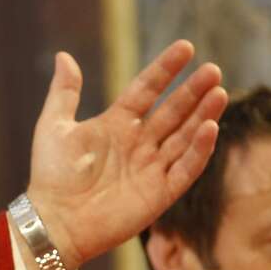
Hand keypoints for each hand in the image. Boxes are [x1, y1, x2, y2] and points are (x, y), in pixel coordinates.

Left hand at [23, 42, 226, 269]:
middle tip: (213, 70)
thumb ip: (64, 92)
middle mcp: (139, 144)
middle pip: (173, 111)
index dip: (165, 69)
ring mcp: (151, 168)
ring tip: (219, 92)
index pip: (147, 90)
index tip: (186, 48)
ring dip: (203, 116)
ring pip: (185, 137)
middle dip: (193, 91)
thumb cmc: (51, 176)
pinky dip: (199, 151)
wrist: (55, 221)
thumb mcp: (54, 127)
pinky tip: (210, 128)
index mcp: (117, 124)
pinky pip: (186, 169)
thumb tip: (63, 55)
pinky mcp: (160, 194)